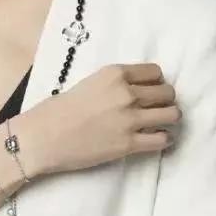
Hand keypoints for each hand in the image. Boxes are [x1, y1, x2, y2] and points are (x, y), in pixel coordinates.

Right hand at [26, 62, 180, 175]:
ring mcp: (130, 119)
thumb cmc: (57, 110)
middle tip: (155, 109)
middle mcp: (127, 93)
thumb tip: (134, 92)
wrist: (42, 137)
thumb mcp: (88, 84)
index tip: (151, 90)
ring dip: (169, 119)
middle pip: (168, 92)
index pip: (155, 71)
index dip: (156, 82)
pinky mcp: (129, 144)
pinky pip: (163, 139)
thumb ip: (114, 85)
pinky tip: (157, 140)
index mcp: (115, 74)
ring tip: (160, 124)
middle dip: (165, 101)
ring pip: (173, 114)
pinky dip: (164, 139)